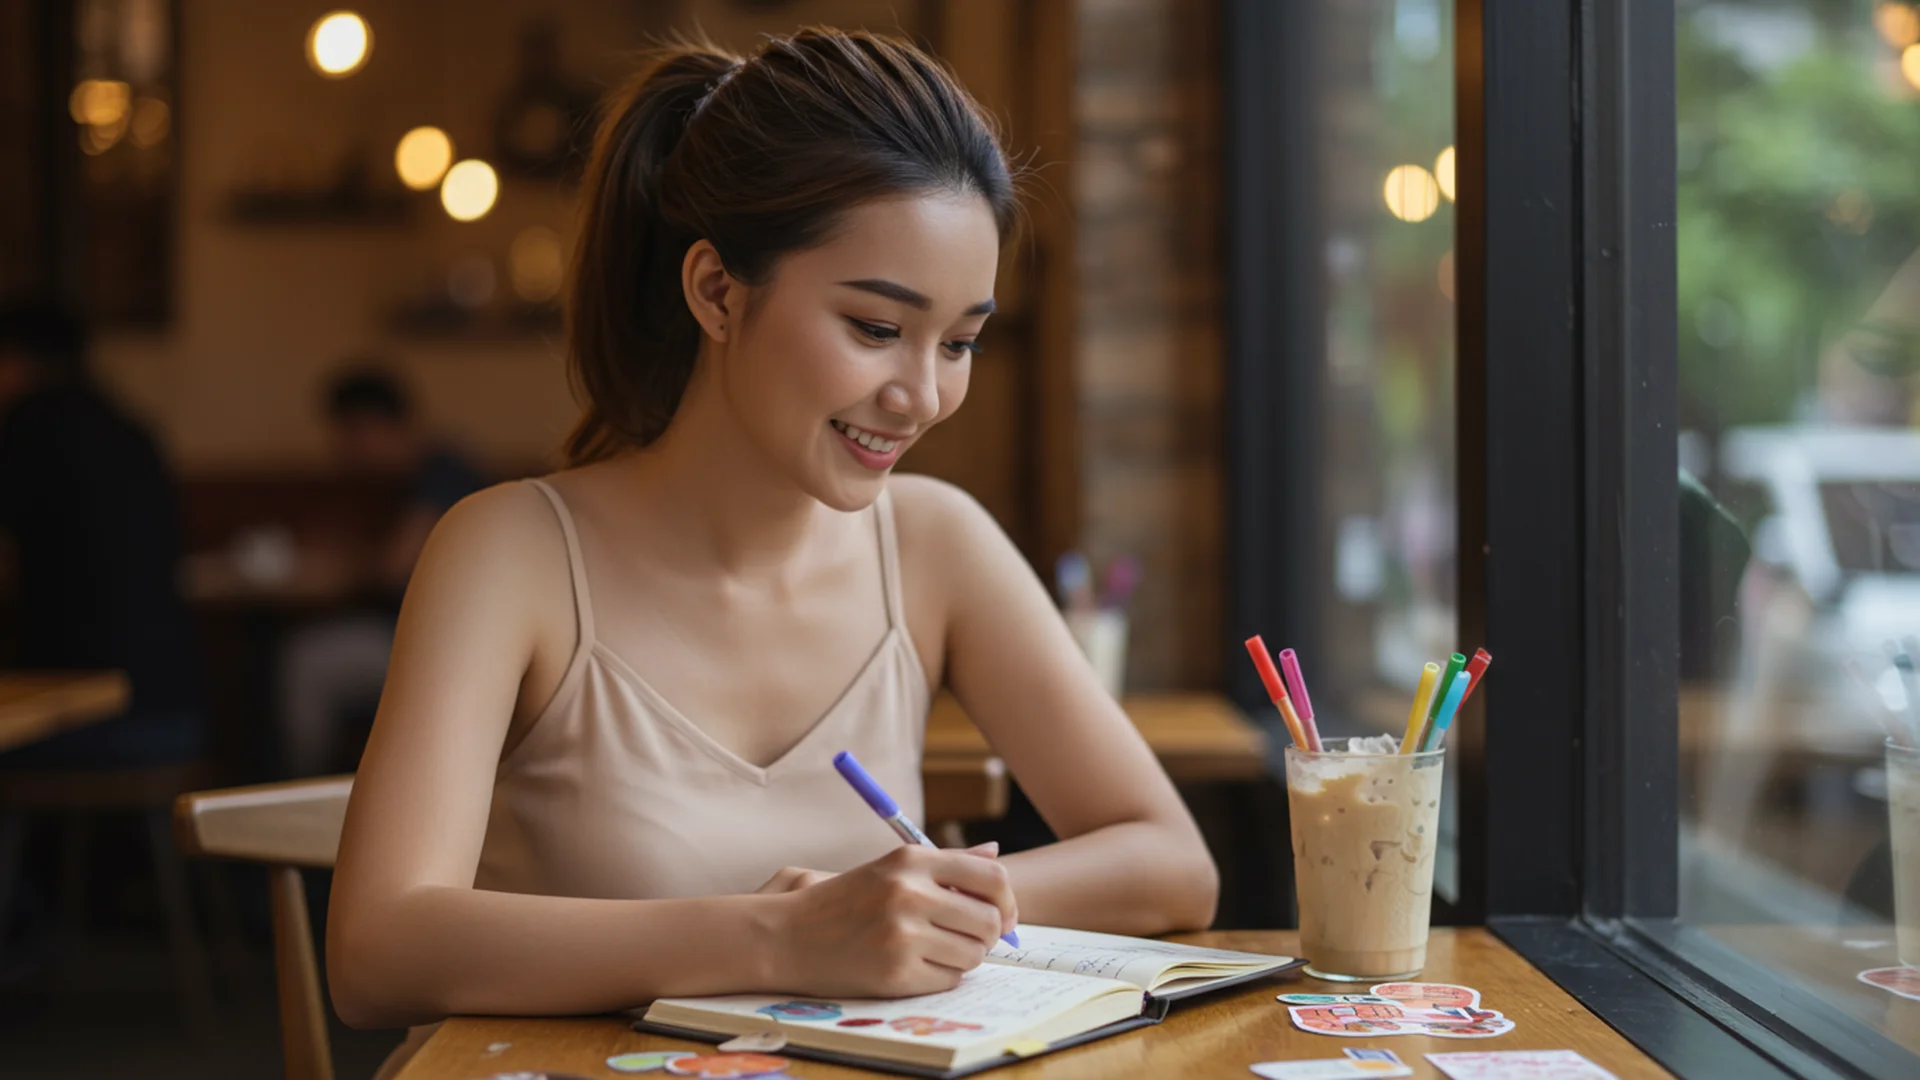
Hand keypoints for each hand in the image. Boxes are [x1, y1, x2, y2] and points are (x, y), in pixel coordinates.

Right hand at [765, 842, 1016, 997]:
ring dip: (963, 957)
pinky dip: (941, 977)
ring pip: (974, 954)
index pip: (992, 877)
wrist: (785, 936)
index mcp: (911, 860)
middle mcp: (910, 893)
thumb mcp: (890, 869)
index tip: (1004, 915)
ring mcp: (903, 935)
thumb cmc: (842, 902)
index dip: (1007, 901)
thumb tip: (994, 853)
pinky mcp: (896, 973)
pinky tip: (915, 966)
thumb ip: (946, 863)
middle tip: (969, 938)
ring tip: (934, 951)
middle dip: (988, 934)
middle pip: (990, 920)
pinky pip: (949, 980)